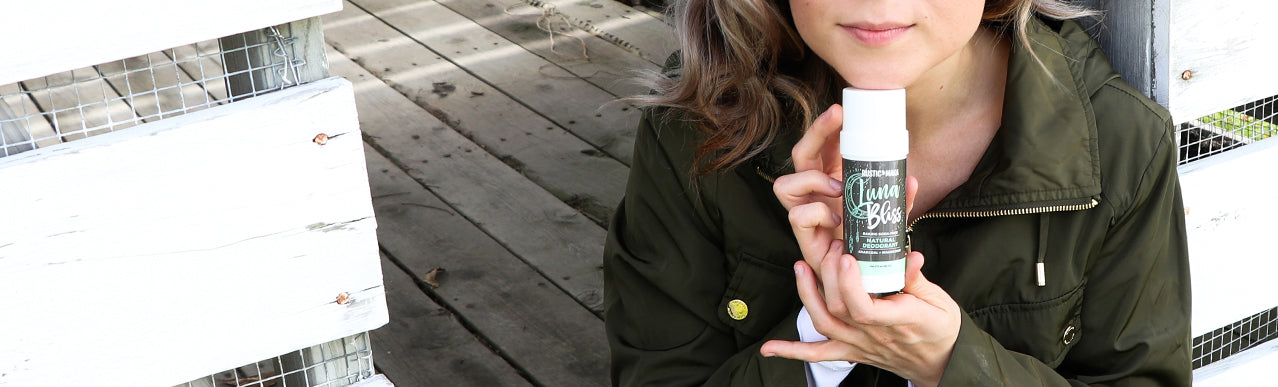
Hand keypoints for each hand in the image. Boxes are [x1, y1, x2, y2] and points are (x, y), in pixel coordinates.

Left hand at [760, 249, 960, 386]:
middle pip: (839, 309)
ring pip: (824, 325)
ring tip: (799, 268)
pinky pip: (819, 355)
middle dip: (828, 275)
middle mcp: (873, 334)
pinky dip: (792, 352)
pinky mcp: (852, 351)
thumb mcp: (939, 301)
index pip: (864, 306)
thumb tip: (912, 256)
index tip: (846, 255)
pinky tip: (769, 349)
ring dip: (806, 297)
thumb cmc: (941, 328)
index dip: (850, 282)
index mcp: (898, 319)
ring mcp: (860, 344)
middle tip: (830, 247)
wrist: (941, 363)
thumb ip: (918, 280)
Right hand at [773, 104, 916, 276]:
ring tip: (839, 191)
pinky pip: (797, 216)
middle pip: (799, 155)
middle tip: (837, 119)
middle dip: (816, 132)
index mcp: (831, 180)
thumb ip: (899, 201)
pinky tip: (836, 218)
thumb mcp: (891, 216)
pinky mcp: (804, 237)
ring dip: (812, 181)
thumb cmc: (876, 243)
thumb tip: (911, 179)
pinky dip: (817, 213)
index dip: (825, 126)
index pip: (819, 146)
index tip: (842, 109)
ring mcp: (806, 213)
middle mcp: (814, 194)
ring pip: (784, 184)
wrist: (871, 281)